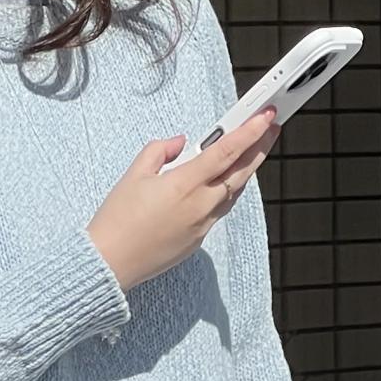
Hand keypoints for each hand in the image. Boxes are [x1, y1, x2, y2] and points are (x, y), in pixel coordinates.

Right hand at [87, 110, 276, 292]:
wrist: (109, 264)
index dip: (250, 132)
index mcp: (184, 184)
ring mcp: (201, 227)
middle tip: (270, 128)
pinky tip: (226, 182)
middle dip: (259, 147)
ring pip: (233, 193)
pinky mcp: (197, 241)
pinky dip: (227, 193)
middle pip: (241, 173)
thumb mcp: (134, 174)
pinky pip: (219, 211)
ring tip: (253, 152)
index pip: (227, 152)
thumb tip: (180, 143)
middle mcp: (199, 206)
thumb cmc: (117, 220)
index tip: (266, 116)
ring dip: (246, 171)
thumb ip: (160, 150)